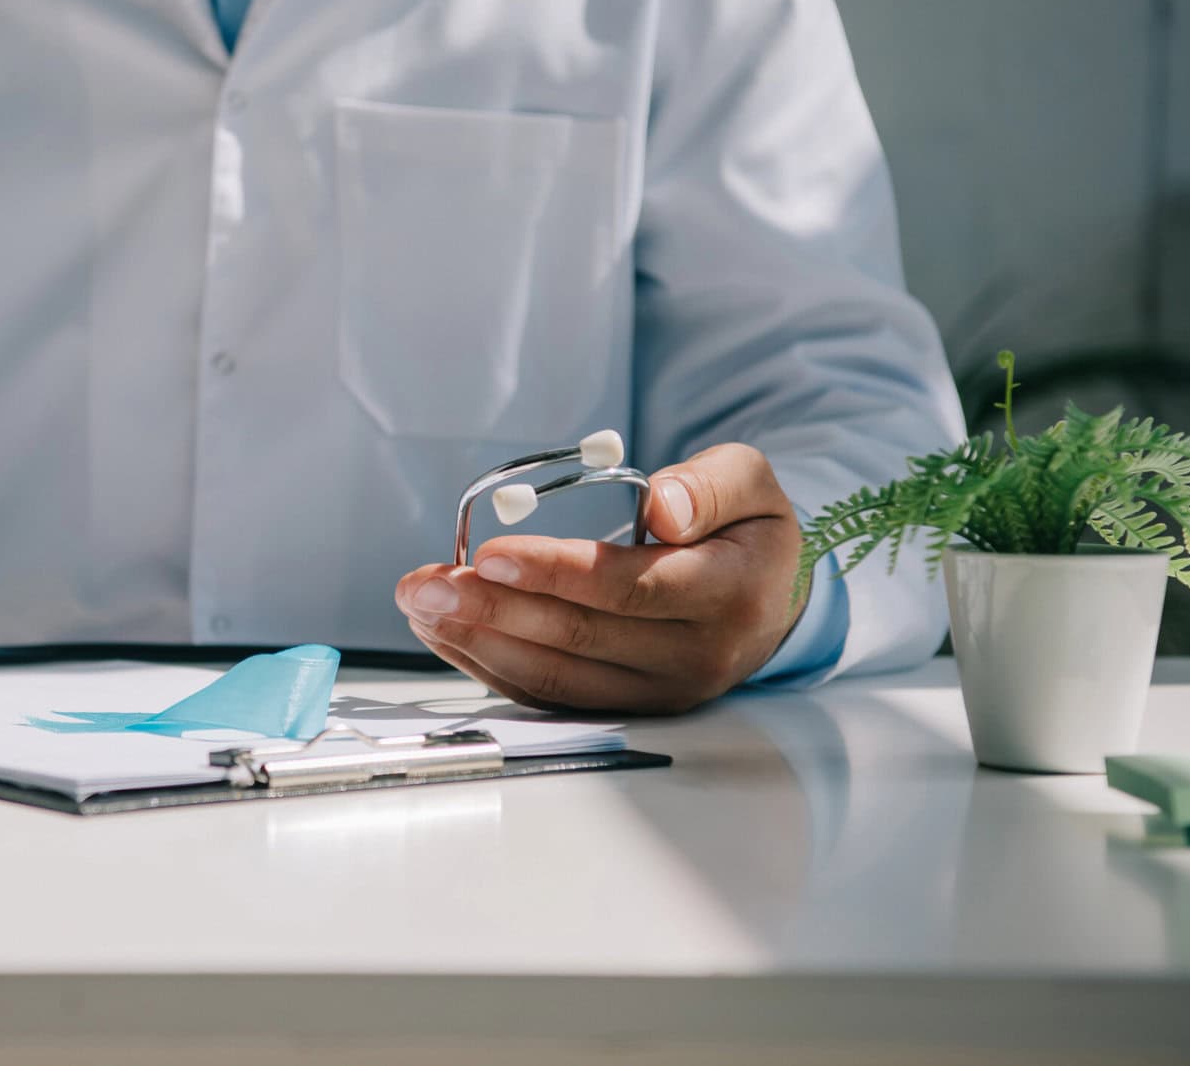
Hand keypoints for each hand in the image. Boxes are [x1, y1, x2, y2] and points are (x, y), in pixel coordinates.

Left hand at [395, 443, 806, 713]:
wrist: (769, 600)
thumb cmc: (746, 531)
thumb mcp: (749, 483)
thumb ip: (710, 487)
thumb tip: (663, 507)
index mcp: (726, 594)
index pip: (628, 588)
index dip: (554, 573)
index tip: (489, 554)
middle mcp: (693, 656)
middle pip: (578, 638)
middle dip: (491, 609)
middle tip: (424, 583)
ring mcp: (656, 692)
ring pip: (554, 676)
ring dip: (476, 641)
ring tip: (419, 604)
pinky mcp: (624, 707)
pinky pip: (546, 694)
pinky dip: (489, 665)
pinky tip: (446, 632)